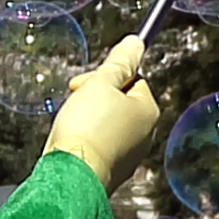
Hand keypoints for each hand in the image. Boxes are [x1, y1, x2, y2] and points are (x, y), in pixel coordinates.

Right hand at [45, 38, 161, 182]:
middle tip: (74, 100)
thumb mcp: (101, 83)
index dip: (106, 76)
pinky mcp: (113, 170)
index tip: (83, 83)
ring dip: (90, 117)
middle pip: (121, 101)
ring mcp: (130, 155)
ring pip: (109, 123)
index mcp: (148, 111)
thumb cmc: (87, 128)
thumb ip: (120, 62)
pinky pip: (101, 145)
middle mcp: (145, 134)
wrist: (71, 175)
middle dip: (96, 96)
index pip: (133, 79)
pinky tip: (73, 141)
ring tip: (72, 123)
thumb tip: (136, 42)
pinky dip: (88, 139)